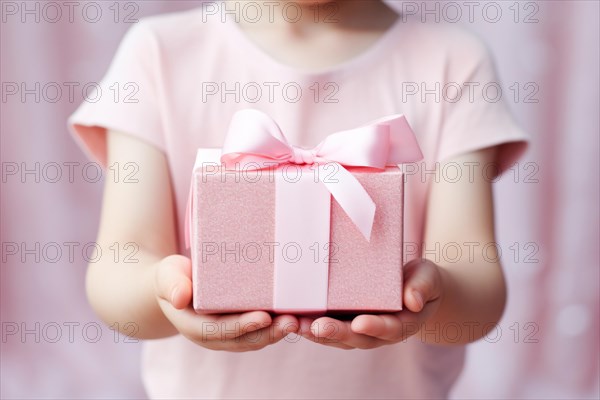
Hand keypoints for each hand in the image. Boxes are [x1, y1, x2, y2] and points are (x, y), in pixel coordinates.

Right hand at [154, 255, 298, 350]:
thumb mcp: (167, 275)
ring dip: (278, 333)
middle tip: (292, 321)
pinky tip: (297, 318)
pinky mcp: (240, 327)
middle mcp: (212, 336)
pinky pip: (260, 331)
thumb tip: (180, 298)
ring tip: (300, 321)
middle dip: (269, 333)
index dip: (242, 326)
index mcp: (193, 326)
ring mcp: (228, 334)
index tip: (264, 317)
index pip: (219, 330)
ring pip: (255, 340)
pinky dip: (277, 328)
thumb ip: (172, 284)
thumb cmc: (173, 276)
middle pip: (243, 340)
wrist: (176, 284)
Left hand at [299, 259, 442, 348]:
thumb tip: (413, 300)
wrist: (414, 287)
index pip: (389, 329)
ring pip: (337, 337)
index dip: (375, 327)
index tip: (361, 323)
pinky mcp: (345, 321)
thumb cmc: (421, 280)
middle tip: (317, 327)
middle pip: (357, 338)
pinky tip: (292, 317)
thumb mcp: (428, 278)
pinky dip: (309, 324)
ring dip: (316, 333)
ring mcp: (360, 329)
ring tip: (295, 325)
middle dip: (336, 333)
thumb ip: (422, 287)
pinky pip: (327, 326)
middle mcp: (378, 332)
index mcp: (402, 323)